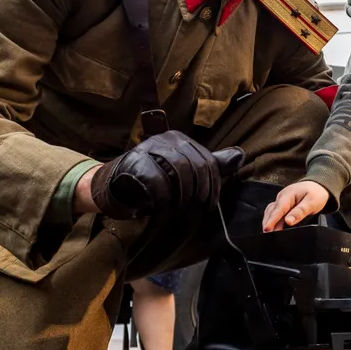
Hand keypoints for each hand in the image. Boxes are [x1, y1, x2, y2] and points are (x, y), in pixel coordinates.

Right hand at [89, 131, 244, 218]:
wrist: (111, 188)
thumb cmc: (149, 182)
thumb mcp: (182, 174)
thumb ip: (209, 166)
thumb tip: (240, 156)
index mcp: (179, 139)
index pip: (207, 160)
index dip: (213, 185)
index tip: (210, 204)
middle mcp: (165, 139)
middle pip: (195, 166)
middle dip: (200, 192)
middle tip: (196, 210)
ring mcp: (148, 148)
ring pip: (179, 171)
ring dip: (183, 197)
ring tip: (178, 210)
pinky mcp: (134, 162)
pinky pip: (158, 182)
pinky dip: (164, 200)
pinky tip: (161, 210)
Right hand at [261, 181, 330, 231]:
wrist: (318, 186)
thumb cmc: (315, 193)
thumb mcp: (311, 202)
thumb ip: (300, 212)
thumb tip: (288, 221)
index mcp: (288, 194)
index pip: (278, 209)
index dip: (272, 220)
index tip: (267, 228)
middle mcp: (282, 197)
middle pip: (271, 211)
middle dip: (267, 223)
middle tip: (267, 235)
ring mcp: (282, 201)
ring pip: (271, 212)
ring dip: (269, 222)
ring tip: (269, 234)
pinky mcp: (283, 205)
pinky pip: (275, 213)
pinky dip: (273, 221)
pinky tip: (273, 228)